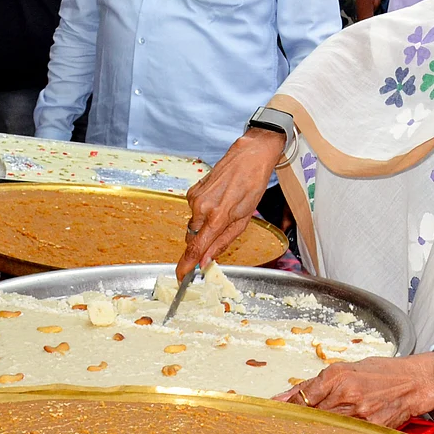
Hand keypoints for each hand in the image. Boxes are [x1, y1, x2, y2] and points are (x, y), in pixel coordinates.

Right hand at [176, 128, 284, 279]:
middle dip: (202, 243)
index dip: (186, 266)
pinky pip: (194, 211)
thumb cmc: (252, 186)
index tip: (181, 277)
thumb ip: (223, 242)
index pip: (195, 249)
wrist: (249, 156)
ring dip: (205, 226)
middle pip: (193, 239)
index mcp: (217, 217)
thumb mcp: (244, 220)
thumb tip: (206, 260)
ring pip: (193, 225)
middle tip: (219, 234)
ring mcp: (194, 198)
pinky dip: (203, 213)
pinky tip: (218, 201)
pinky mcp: (192, 191)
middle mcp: (201, 208)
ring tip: (224, 211)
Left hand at [273, 354, 433, 427]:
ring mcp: (359, 414)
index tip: (278, 408)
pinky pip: (346, 431)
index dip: (288, 405)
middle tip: (294, 419)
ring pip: (326, 424)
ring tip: (316, 421)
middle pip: (312, 413)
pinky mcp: (371, 428)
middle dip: (301, 416)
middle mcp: (347, 395)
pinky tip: (337, 425)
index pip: (303, 396)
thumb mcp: (347, 368)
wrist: (415, 381)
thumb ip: (317, 382)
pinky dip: (338, 428)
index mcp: (338, 376)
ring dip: (318, 424)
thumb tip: (288, 394)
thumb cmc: (383, 371)